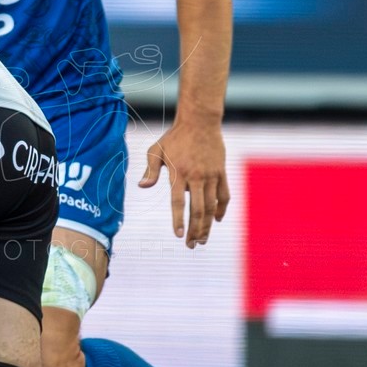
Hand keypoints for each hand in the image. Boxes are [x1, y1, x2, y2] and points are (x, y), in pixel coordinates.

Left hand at [138, 116, 228, 247]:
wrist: (200, 121)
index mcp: (179, 174)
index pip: (178, 203)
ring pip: (212, 207)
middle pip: (197, 210)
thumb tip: (142, 186)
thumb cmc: (175, 137)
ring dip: (207, 226)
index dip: (178, 220)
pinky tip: (218, 220)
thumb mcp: (156, 150)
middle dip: (194, 231)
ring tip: (202, 240)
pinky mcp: (221, 173)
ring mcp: (211, 176)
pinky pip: (224, 195)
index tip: (178, 235)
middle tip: (190, 245)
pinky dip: (221, 209)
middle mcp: (196, 177)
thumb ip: (150, 170)